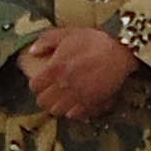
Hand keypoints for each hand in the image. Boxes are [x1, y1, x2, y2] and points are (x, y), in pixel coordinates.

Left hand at [20, 24, 140, 119]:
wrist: (120, 50)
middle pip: (44, 102)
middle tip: (50, 91)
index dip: (36, 84)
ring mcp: (78, 97)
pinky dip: (73, 112)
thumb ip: (46, 41)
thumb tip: (31, 52)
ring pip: (57, 111)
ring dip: (57, 105)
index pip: (35, 86)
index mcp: (55, 69)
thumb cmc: (92, 40)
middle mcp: (64, 86)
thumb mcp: (67, 34)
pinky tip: (75, 104)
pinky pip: (76, 116)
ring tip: (61, 99)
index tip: (41, 81)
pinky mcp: (92, 104)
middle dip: (44, 97)